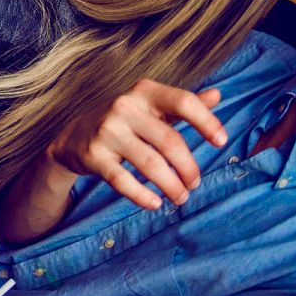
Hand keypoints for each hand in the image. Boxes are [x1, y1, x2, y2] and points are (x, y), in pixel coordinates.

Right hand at [46, 79, 225, 210]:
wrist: (74, 136)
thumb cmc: (125, 121)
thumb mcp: (152, 107)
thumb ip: (183, 103)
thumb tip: (217, 95)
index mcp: (145, 92)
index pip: (183, 102)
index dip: (206, 122)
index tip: (222, 142)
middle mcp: (125, 107)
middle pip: (170, 141)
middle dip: (188, 168)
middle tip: (194, 184)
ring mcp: (107, 130)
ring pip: (150, 164)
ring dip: (172, 186)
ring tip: (180, 198)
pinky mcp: (94, 155)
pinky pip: (123, 181)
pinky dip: (142, 196)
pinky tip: (155, 203)